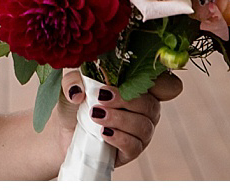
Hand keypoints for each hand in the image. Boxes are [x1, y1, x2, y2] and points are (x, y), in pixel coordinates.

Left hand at [57, 71, 182, 166]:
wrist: (64, 132)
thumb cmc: (74, 103)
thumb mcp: (71, 85)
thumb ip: (74, 79)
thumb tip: (78, 91)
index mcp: (137, 88)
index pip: (165, 84)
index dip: (163, 82)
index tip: (136, 79)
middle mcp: (144, 110)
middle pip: (151, 105)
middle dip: (126, 100)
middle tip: (101, 98)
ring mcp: (139, 132)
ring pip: (144, 126)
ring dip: (119, 119)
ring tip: (95, 116)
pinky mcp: (130, 152)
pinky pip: (134, 146)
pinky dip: (119, 138)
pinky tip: (103, 133)